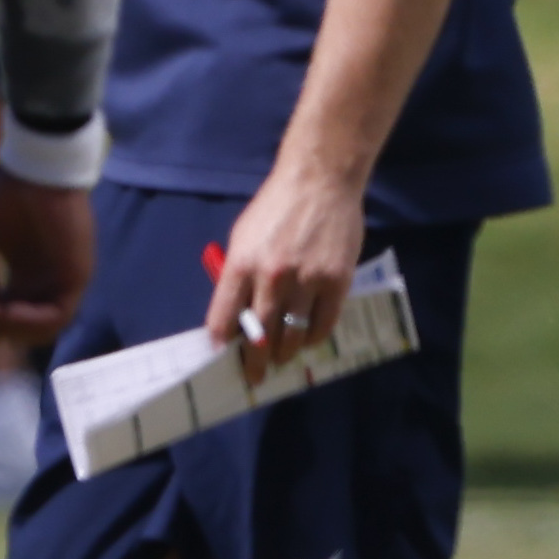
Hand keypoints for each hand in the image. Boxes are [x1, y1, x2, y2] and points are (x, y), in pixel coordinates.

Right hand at [0, 170, 97, 344]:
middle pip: (30, 331)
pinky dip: (30, 319)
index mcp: (26, 276)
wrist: (34, 168)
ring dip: (13, 327)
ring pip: (47, 329)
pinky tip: (4, 307)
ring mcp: (63, 281)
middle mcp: (46, 284)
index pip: (12, 319)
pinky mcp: (75, 274)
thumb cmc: (8, 193)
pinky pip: (58, 313)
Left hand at [206, 160, 366, 371]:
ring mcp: (306, 280)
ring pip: (292, 334)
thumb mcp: (243, 235)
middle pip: (259, 332)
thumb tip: (236, 309)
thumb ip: (238, 272)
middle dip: (254, 360)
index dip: (222, 341)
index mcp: (241, 264)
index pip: (224, 315)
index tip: (221, 356)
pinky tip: (306, 340)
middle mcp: (271, 276)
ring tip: (280, 361)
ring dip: (284, 353)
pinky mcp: (337, 281)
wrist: (319, 183)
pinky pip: (323, 323)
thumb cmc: (275, 208)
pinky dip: (312, 338)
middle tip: (254, 375)